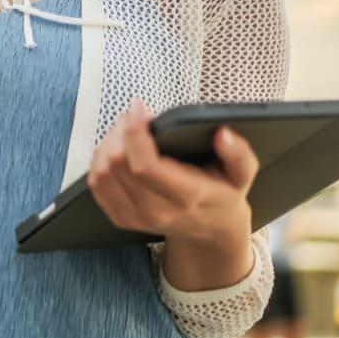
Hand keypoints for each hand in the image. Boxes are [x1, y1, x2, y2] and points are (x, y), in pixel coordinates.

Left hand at [86, 97, 257, 246]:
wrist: (210, 230)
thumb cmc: (223, 193)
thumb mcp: (242, 174)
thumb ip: (239, 154)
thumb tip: (223, 134)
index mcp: (187, 197)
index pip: (145, 166)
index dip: (134, 131)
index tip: (139, 107)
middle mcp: (156, 210)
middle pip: (117, 164)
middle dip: (122, 130)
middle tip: (136, 115)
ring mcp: (135, 217)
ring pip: (102, 171)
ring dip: (109, 142)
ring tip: (128, 128)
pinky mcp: (119, 217)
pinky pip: (96, 183)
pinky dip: (100, 159)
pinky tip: (118, 147)